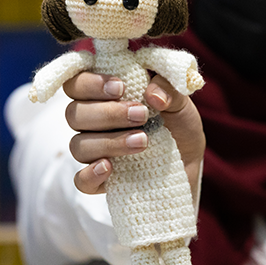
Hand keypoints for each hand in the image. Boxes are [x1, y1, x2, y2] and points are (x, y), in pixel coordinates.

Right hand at [63, 72, 204, 195]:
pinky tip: (109, 167)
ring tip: (143, 141)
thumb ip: (168, 88)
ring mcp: (94, 152)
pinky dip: (90, 175)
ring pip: (79, 146)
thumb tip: (153, 96)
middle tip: (141, 115)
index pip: (76, 83)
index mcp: (103, 95)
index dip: (90, 83)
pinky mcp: (101, 180)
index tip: (121, 87)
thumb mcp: (179, 100)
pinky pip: (82, 181)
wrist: (190, 160)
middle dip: (108, 113)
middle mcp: (92, 122)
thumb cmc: (177, 122)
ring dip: (109, 142)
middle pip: (74, 114)